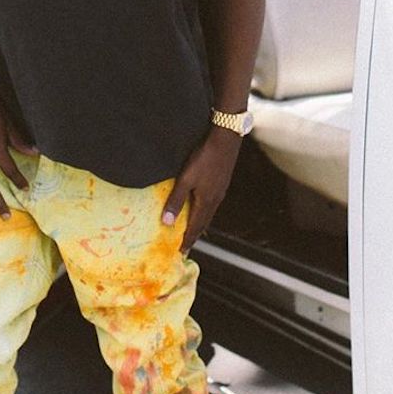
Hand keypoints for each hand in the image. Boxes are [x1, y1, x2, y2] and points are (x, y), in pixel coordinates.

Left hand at [162, 127, 242, 252]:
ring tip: (191, 232)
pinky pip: (211, 206)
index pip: (194, 228)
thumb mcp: (186, 179)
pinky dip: (204, 213)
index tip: (180, 253)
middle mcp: (215, 200)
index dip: (187, 241)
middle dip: (193, 236)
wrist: (226, 140)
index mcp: (206, 202)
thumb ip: (176, 200)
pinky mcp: (221, 184)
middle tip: (185, 246)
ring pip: (208, 215)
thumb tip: (167, 222)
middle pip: (202, 224)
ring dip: (199, 225)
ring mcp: (219, 192)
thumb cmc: (204, 158)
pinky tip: (200, 209)